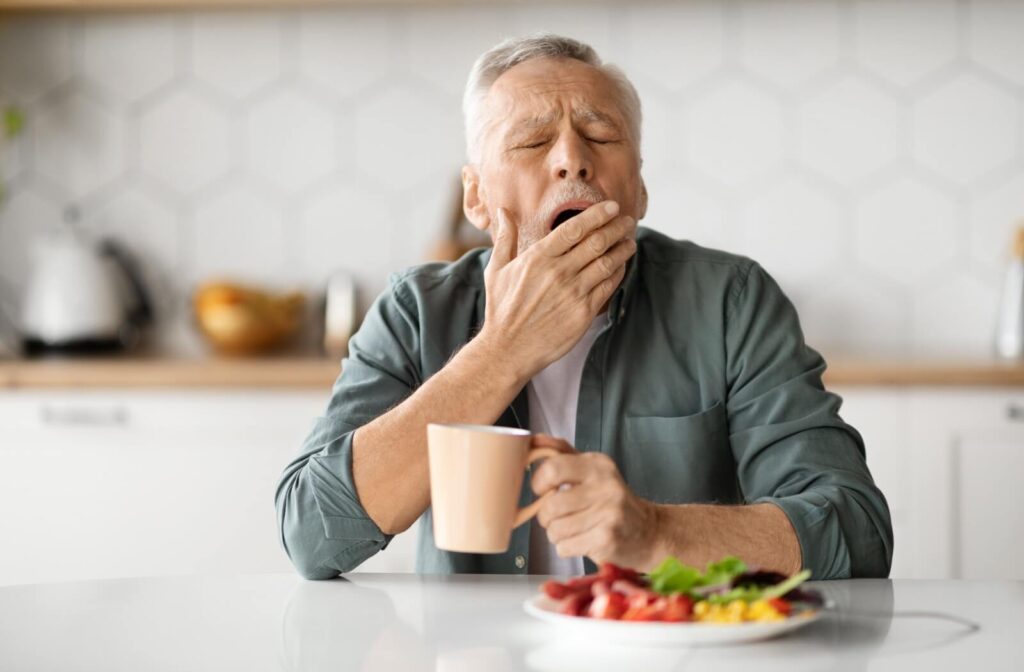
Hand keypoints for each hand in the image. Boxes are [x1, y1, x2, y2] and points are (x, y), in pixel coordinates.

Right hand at [478, 201, 636, 378]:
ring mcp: (573, 293)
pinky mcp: (584, 312)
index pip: (575, 228)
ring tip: (630, 241)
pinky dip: (618, 272)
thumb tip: (503, 211)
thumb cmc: (501, 309)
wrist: (508, 349)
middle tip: (627, 221)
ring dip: (622, 249)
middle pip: (596, 242)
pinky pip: (608, 286)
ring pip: (607, 263)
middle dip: (616, 228)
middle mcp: (558, 272)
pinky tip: (621, 266)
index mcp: (538, 258)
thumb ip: (506, 238)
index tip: (611, 207)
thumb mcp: (497, 269)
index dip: (597, 215)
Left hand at [530, 436, 662, 570]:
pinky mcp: (607, 539)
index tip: (542, 489)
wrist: (649, 531)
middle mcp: (606, 486)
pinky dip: (567, 547)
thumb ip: (562, 452)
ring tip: (573, 529)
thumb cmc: (612, 500)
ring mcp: (608, 514)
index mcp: (598, 465)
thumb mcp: (592, 469)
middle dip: (546, 516)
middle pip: (550, 505)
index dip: (538, 482)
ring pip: (555, 529)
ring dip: (556, 533)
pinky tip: (582, 541)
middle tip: (557, 515)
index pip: (553, 468)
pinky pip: (565, 547)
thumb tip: (534, 440)